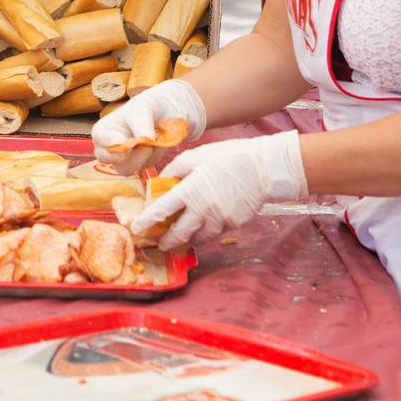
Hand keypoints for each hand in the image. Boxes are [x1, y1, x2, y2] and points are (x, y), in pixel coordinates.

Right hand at [90, 78, 206, 174]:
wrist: (168, 110)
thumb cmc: (148, 105)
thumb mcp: (143, 108)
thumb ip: (141, 124)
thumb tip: (145, 140)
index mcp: (104, 130)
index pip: (99, 138)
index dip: (108, 141)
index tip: (121, 141)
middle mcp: (110, 146)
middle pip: (106, 159)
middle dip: (122, 156)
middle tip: (142, 148)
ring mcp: (125, 157)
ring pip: (126, 167)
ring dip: (143, 156)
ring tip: (157, 139)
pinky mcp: (141, 163)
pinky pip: (146, 165)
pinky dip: (155, 154)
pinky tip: (161, 141)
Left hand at [130, 131, 307, 250]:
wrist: (264, 167)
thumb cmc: (228, 156)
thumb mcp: (195, 156)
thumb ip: (174, 171)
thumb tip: (160, 183)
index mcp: (189, 191)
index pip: (161, 212)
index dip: (146, 223)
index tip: (136, 229)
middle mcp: (203, 210)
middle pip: (178, 234)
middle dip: (165, 241)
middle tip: (157, 243)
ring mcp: (220, 220)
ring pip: (197, 238)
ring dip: (184, 240)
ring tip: (176, 239)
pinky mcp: (233, 225)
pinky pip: (214, 233)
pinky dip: (203, 233)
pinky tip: (199, 228)